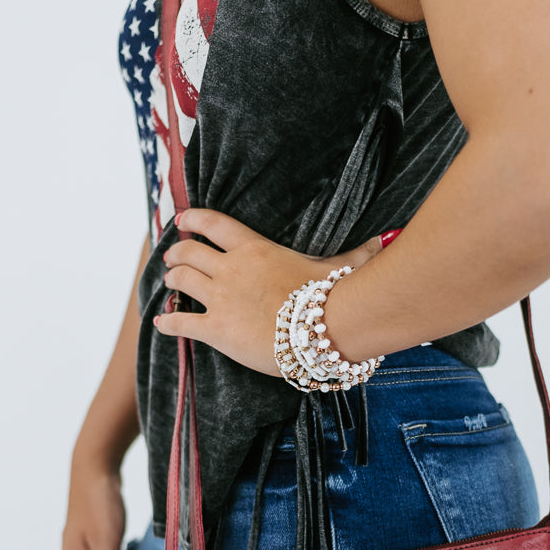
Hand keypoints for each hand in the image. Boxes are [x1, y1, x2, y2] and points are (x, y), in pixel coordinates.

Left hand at [155, 208, 388, 376]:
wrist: (324, 327)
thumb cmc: (333, 295)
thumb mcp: (341, 265)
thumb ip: (357, 253)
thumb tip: (388, 239)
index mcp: (254, 248)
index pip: (214, 224)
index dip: (194, 220)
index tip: (183, 220)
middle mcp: (230, 268)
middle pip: (189, 252)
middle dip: (177, 255)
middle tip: (173, 259)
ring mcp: (220, 298)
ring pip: (180, 282)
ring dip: (171, 282)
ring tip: (169, 284)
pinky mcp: (216, 329)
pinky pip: (181, 323)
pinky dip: (168, 323)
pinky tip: (161, 324)